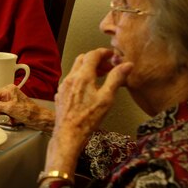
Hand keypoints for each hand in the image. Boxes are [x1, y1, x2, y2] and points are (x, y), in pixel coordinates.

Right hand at [0, 84, 54, 131]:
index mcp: (8, 89)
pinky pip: (3, 111)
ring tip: (7, 118)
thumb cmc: (29, 112)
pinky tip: (11, 120)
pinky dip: (5, 116)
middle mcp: (9, 93)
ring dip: (1, 115)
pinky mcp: (12, 107)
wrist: (39, 118)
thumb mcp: (10, 108)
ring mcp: (11, 100)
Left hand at [44, 48, 131, 173]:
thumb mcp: (107, 98)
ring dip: (88, 69)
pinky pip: (70, 80)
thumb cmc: (88, 118)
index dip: (103, 52)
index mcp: (82, 76)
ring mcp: (63, 86)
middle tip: (107, 67)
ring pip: (75, 69)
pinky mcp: (60, 95)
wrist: (69, 134)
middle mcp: (70, 78)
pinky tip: (88, 89)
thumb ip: (116, 78)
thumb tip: (127, 64)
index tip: (111, 55)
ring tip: (100, 78)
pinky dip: (80, 78)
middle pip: (82, 59)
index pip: (92, 55)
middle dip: (96, 59)